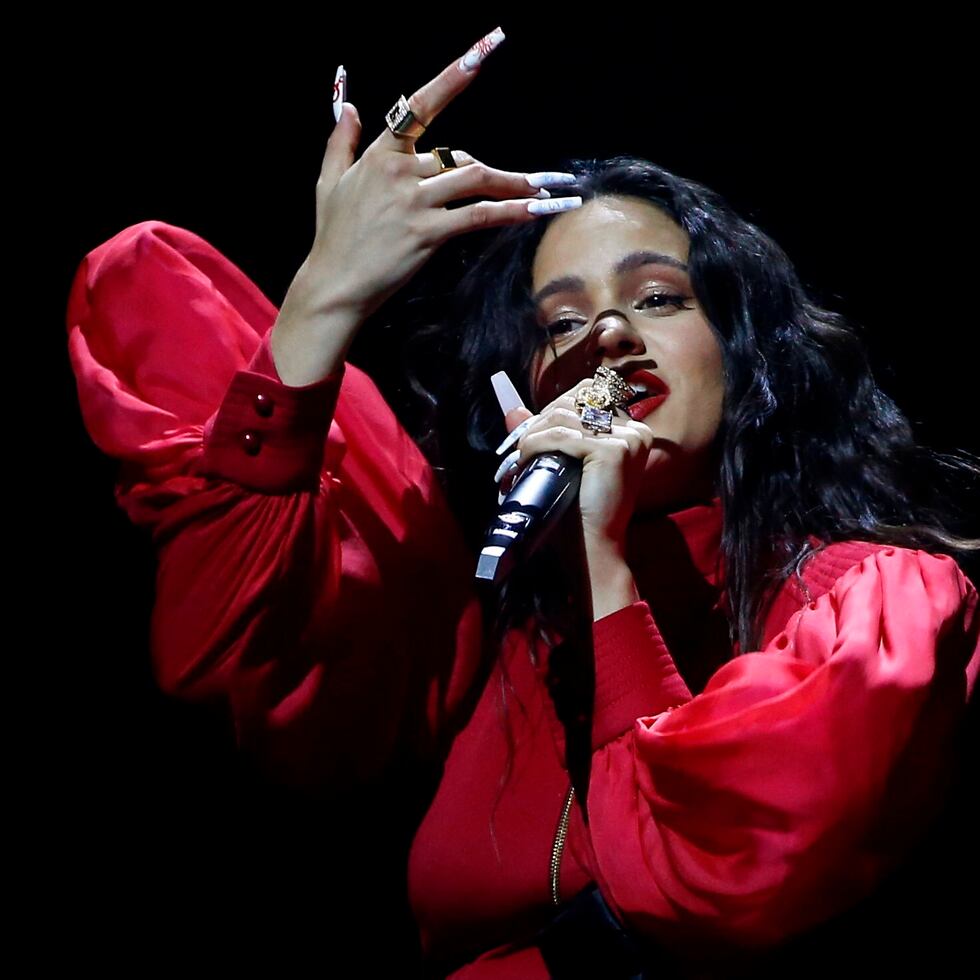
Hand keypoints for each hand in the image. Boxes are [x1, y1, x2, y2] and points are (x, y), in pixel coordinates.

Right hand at [296, 28, 579, 321]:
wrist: (335, 285)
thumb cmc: (333, 237)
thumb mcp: (329, 182)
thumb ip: (341, 141)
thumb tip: (350, 106)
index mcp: (380, 154)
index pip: (422, 106)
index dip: (454, 77)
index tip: (483, 52)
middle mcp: (399, 171)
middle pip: (461, 158)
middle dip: (499, 173)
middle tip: (539, 181)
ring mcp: (414, 202)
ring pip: (476, 180)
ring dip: (516, 185)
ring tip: (548, 191)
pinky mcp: (427, 234)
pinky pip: (477, 216)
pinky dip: (510, 211)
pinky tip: (536, 210)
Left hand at [496, 379, 654, 546]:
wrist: (593, 548)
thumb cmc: (578, 511)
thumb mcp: (563, 464)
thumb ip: (542, 433)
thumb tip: (513, 411)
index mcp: (632, 431)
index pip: (587, 394)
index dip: (554, 409)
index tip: (533, 435)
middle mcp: (636, 430)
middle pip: (574, 400)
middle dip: (540, 420)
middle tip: (520, 447)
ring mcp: (628, 439)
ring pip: (563, 416)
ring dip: (533, 434)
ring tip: (520, 457)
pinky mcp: (614, 450)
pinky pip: (561, 436)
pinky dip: (535, 444)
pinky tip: (525, 460)